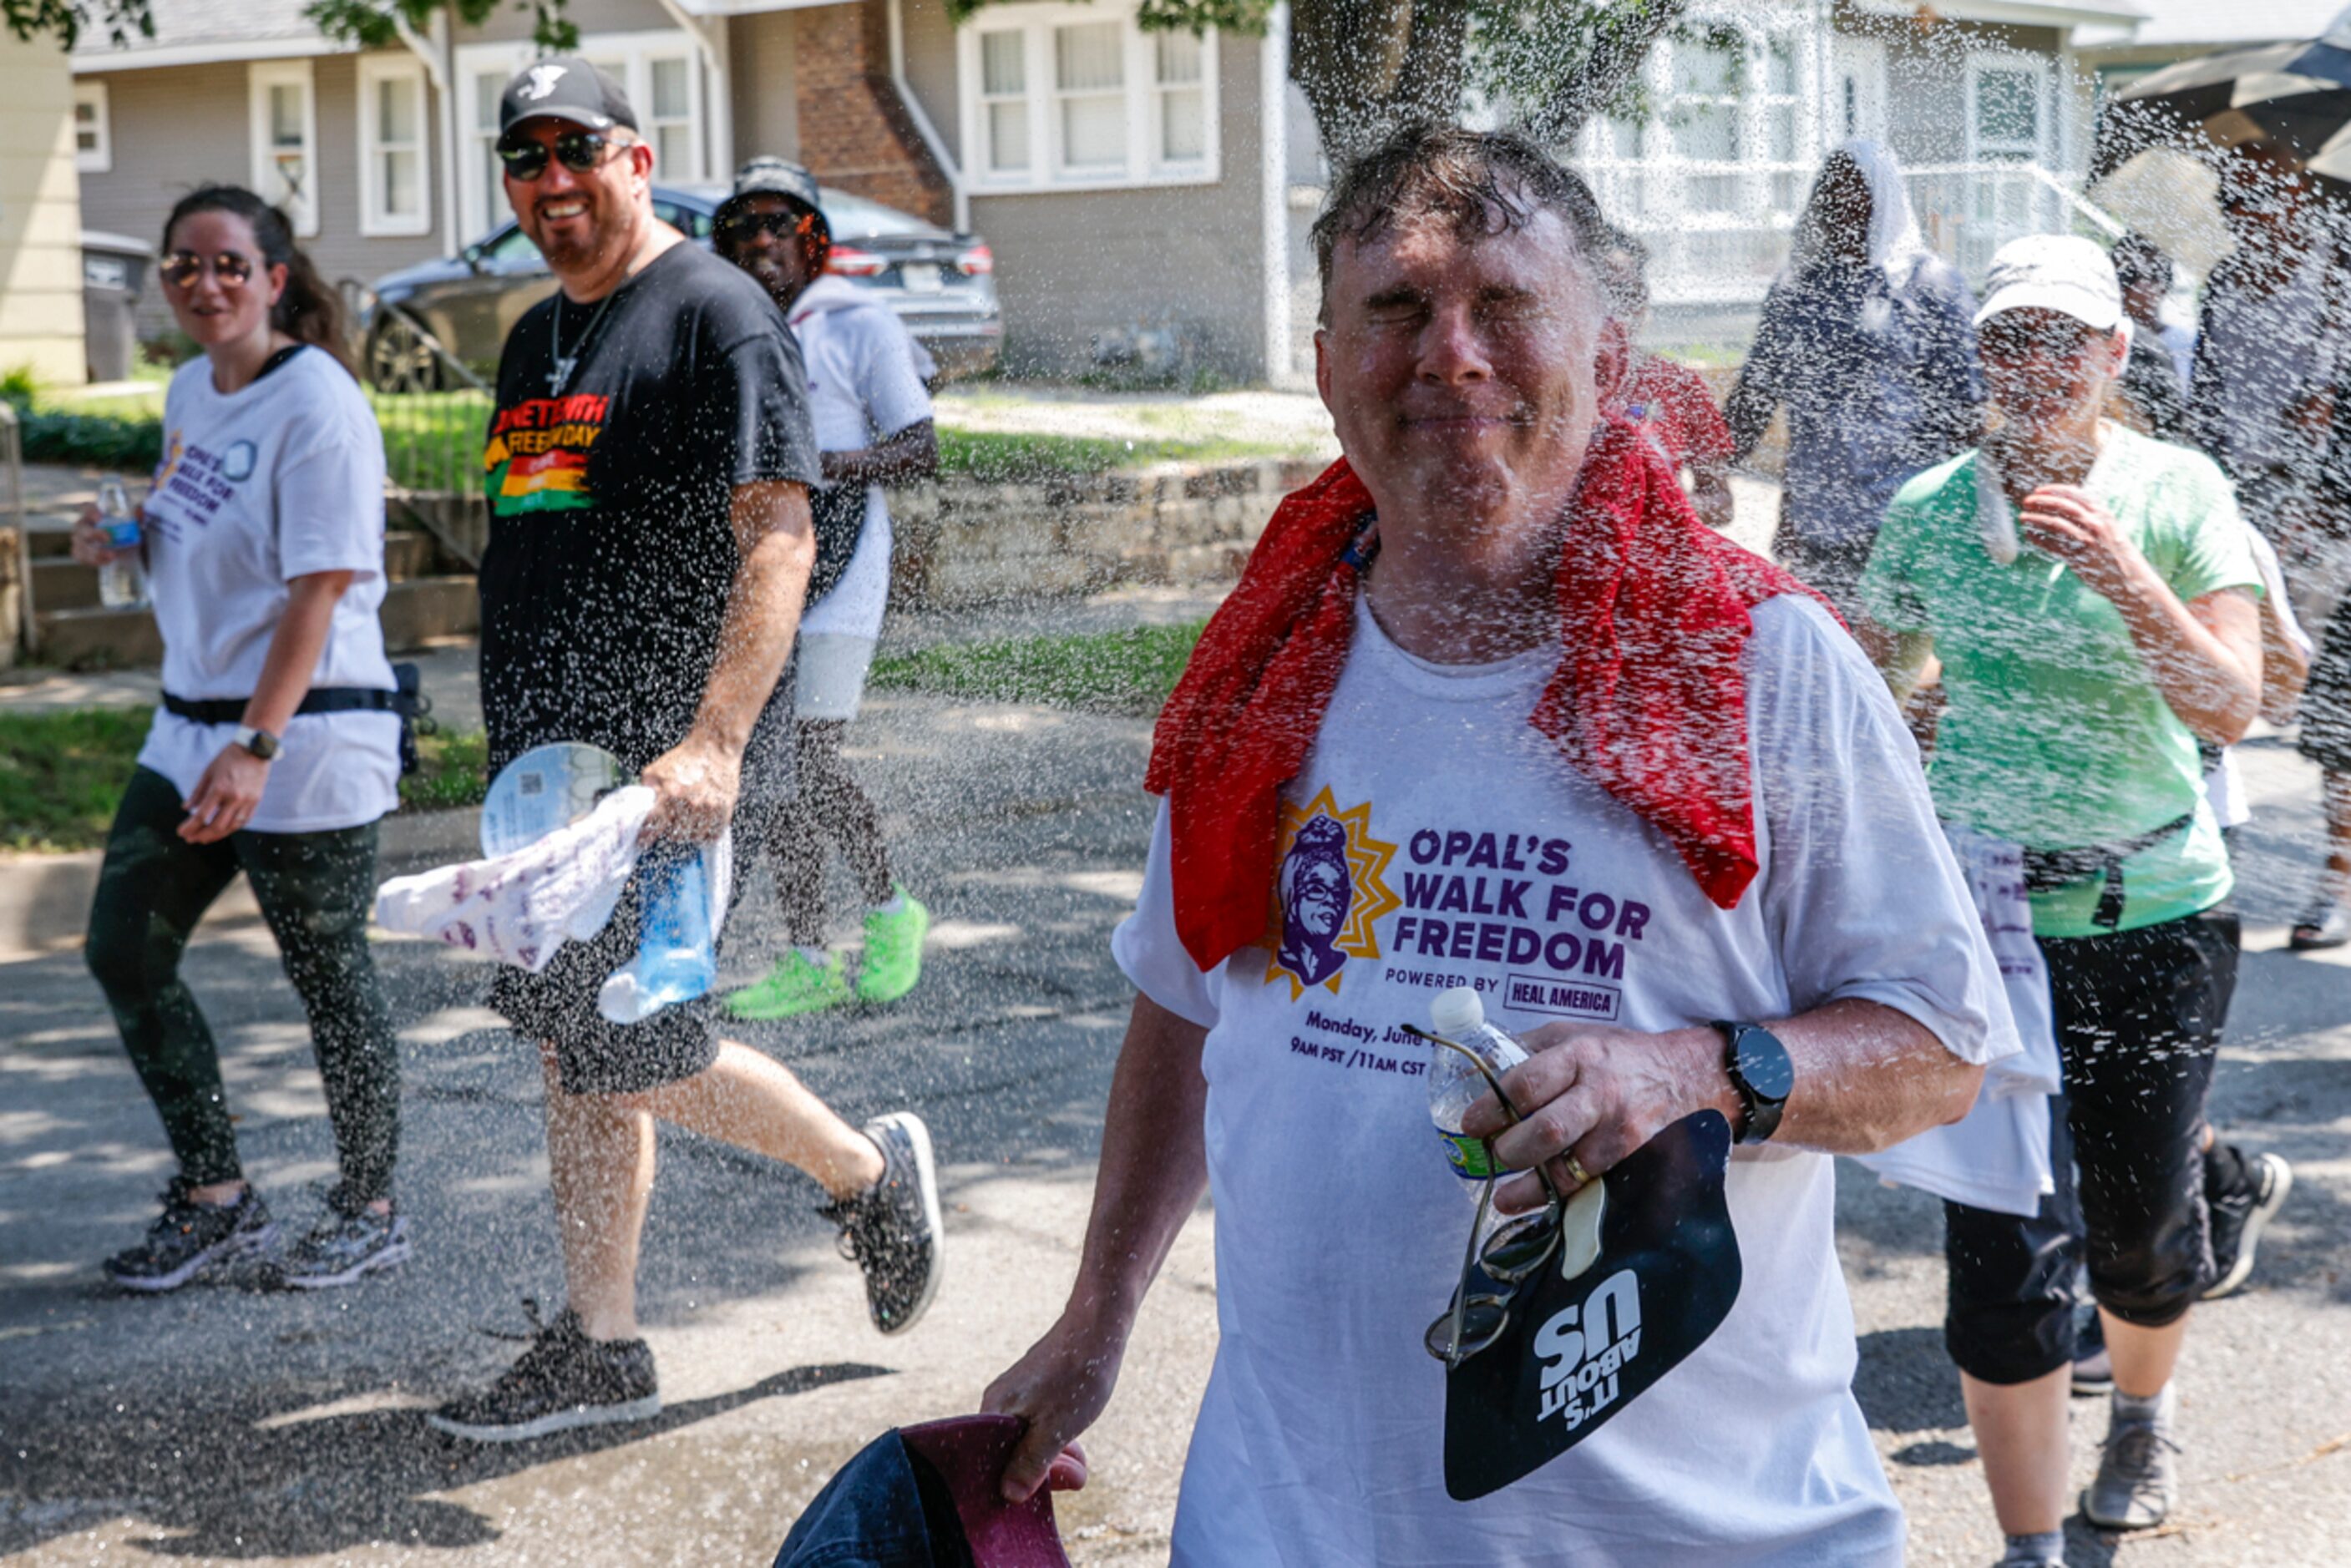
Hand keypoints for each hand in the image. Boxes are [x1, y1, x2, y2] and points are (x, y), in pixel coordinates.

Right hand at [70, 504, 131, 567]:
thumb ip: (137, 516)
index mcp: (93, 514)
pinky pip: (81, 556)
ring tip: (112, 555)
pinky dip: (93, 560)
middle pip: (82, 528)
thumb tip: (139, 512)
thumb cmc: (124, 530)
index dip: (91, 511)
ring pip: (81, 545)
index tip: (100, 517)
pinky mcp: (81, 552)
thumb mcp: (133, 522)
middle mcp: (83, 525)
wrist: (123, 547)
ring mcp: (80, 539)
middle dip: (94, 534)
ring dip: (96, 551)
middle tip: (108, 539)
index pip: (87, 508)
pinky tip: (107, 561)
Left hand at [180, 742, 270, 843]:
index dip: (190, 826)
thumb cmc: (229, 758)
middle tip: (190, 839)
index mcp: (220, 788)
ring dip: (216, 835)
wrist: (255, 750)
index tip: (181, 832)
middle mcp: (234, 797)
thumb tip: (186, 809)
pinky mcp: (256, 801)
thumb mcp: (208, 772)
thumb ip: (197, 792)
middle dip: (201, 835)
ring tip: (204, 838)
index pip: (202, 815)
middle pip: (216, 825)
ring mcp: (247, 801)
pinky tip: (222, 830)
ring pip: (231, 827)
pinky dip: (231, 828)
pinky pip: (243, 821)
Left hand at [637, 734, 739, 842]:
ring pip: (694, 838)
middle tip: (672, 820)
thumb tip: (637, 814)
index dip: (646, 835)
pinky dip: (706, 834)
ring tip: (688, 819)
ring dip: (689, 832)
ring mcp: (709, 809)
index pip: (653, 826)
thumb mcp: (656, 771)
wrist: (715, 748)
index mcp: (670, 793)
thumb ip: (646, 793)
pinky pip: (712, 836)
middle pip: (674, 835)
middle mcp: (690, 803)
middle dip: (670, 830)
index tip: (643, 840)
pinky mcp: (724, 811)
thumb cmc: (684, 759)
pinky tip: (702, 822)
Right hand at [981, 1308, 1122, 1502]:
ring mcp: (1015, 1396)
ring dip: (1055, 1457)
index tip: (1048, 1487)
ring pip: (1028, 1442)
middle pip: (1011, 1455)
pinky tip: (1074, 1440)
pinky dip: (1056, 1438)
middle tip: (1075, 1474)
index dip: (1016, 1483)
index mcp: (994, 1411)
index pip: (990, 1463)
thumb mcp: (1056, 1430)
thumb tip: (1008, 1495)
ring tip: (1080, 1459)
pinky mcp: (1032, 1391)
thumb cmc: (1077, 1376)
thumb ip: (1031, 1464)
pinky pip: (1037, 1426)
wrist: (1098, 1325)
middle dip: (1045, 1472)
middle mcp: (998, 1404)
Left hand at [1460, 1021, 1729, 1215]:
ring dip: (1530, 1187)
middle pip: (1547, 1131)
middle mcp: (1601, 1094)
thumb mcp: (1575, 1035)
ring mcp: (1620, 1132)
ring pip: (1569, 1169)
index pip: (1527, 1084)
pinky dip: (1558, 1197)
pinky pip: (1589, 1185)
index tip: (1469, 1124)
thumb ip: (1528, 1050)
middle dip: (1511, 1150)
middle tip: (1492, 1155)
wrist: (1686, 1076)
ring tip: (1504, 1195)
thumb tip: (1474, 1070)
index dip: (1491, 1108)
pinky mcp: (1633, 1160)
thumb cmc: (1619, 1055)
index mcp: (1580, 1056)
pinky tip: (1536, 1202)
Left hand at [2016, 484, 2141, 602]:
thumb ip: (2094, 518)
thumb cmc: (2119, 556)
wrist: (2133, 581)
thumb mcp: (2111, 530)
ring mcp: (2089, 540)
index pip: (2076, 494)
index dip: (2055, 490)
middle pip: (2063, 506)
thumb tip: (2071, 507)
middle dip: (2042, 501)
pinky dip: (2039, 539)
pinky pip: (2054, 546)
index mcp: (2104, 514)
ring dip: (2036, 519)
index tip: (2039, 490)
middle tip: (2026, 501)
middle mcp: (2097, 524)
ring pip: (2056, 523)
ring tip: (2022, 517)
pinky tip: (2029, 536)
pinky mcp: (2080, 557)